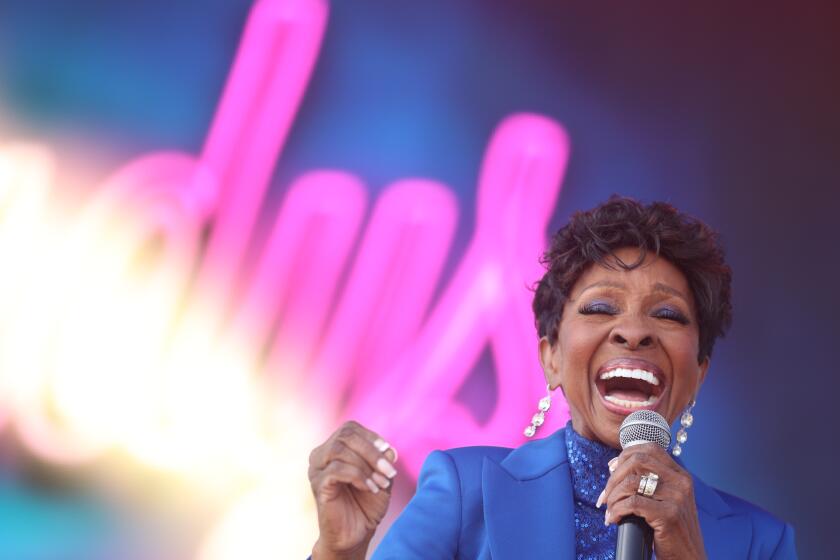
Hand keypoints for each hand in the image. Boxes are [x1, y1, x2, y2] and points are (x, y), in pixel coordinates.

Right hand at [309, 420, 397, 559]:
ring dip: (366, 465)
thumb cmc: (367, 503)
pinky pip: (336, 470)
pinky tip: (370, 488)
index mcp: (334, 448)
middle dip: (371, 451)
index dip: (371, 437)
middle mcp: (321, 455)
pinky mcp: (318, 485)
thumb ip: (385, 461)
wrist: (356, 533)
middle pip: (345, 435)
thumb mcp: (382, 477)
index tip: (388, 452)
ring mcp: (317, 469)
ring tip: (381, 482)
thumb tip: (389, 450)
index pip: (350, 428)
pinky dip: (358, 476)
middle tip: (389, 471)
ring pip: (340, 450)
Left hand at [599, 443, 705, 559]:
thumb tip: (614, 466)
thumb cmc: (671, 530)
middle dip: (614, 476)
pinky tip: (613, 519)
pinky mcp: (669, 515)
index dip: (626, 454)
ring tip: (608, 509)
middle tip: (606, 494)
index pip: (650, 448)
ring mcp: (677, 498)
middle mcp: (681, 482)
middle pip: (637, 460)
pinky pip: (632, 503)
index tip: (611, 468)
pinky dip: (616, 510)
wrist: (689, 558)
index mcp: (680, 475)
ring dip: (612, 496)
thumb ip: (650, 481)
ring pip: (631, 483)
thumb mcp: (667, 500)